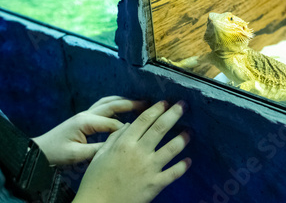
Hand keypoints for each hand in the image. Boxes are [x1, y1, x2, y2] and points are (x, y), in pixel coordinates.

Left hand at [33, 96, 143, 164]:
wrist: (38, 150)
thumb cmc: (56, 153)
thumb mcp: (76, 155)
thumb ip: (98, 150)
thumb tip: (117, 144)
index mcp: (86, 122)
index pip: (113, 123)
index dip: (126, 128)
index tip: (140, 132)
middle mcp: (87, 113)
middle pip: (113, 104)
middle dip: (131, 104)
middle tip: (148, 104)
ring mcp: (85, 113)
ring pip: (108, 102)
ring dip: (124, 100)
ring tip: (140, 102)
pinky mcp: (84, 116)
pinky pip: (103, 105)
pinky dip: (116, 103)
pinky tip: (124, 107)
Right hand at [73, 101, 190, 202]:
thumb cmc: (95, 180)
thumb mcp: (100, 154)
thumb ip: (115, 137)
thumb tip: (129, 124)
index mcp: (125, 143)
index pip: (144, 120)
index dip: (156, 108)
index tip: (165, 101)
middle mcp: (139, 152)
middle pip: (161, 128)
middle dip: (174, 114)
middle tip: (183, 104)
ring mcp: (150, 168)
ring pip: (172, 148)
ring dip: (182, 138)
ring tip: (189, 132)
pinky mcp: (155, 184)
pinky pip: (174, 173)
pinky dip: (183, 166)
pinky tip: (189, 160)